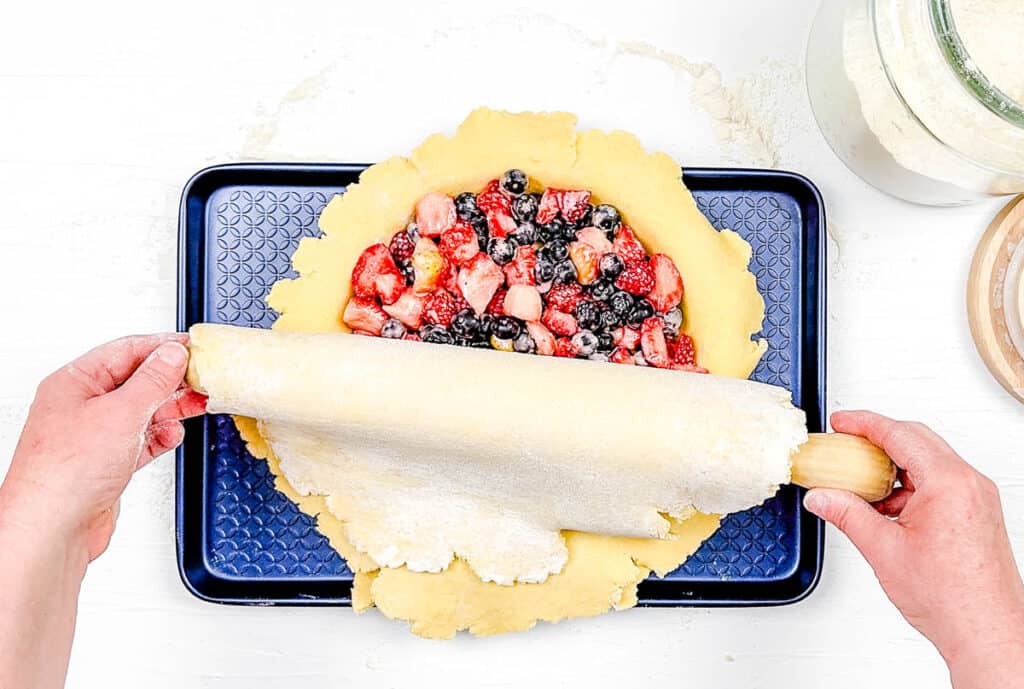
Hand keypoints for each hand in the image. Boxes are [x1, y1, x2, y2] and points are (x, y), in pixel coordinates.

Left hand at [0, 334, 205, 560]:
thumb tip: (171, 354)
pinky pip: (141, 440)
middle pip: (136, 381)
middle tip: (201, 379)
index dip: (161, 347)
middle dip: (170, 381)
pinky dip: (160, 437)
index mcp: (74, 382)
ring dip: (169, 410)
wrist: (52, 529)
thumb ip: (153, 380)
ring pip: (141, 411)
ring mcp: (93, 436)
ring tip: (196, 405)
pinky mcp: (106, 463)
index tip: (192, 348)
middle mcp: (81, 406)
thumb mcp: (121, 413)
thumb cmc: (65, 473)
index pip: (125, 351)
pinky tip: (171, 437)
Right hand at [804, 411, 1023, 688]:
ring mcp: (977, 497)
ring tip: (862, 482)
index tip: (841, 422)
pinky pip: (940, 481)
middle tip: (847, 442)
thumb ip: (846, 514)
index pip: (900, 434)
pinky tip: (887, 506)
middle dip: (878, 438)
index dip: (864, 423)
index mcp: (948, 483)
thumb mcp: (883, 549)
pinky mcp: (978, 512)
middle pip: (917, 439)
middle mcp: (969, 484)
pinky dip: (910, 484)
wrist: (985, 631)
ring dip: (894, 464)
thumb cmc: (951, 598)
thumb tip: (821, 497)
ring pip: (929, 460)